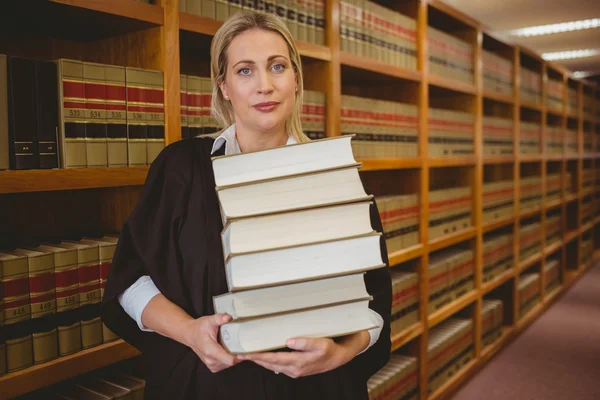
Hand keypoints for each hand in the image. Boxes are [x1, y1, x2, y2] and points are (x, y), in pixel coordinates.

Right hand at [183, 313, 237, 372]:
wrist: (190, 335)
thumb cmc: (200, 327)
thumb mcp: (209, 320)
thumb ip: (219, 318)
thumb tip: (229, 317)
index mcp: (211, 351)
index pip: (230, 360)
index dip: (240, 356)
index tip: (246, 348)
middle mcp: (211, 360)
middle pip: (232, 362)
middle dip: (238, 354)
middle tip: (243, 343)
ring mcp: (212, 365)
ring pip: (230, 364)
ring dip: (234, 356)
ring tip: (235, 345)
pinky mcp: (213, 367)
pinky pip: (226, 365)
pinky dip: (229, 359)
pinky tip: (229, 349)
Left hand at [237, 331, 369, 377]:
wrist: (337, 358)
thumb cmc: (329, 349)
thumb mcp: (320, 343)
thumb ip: (305, 342)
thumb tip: (289, 341)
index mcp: (298, 362)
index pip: (273, 359)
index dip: (259, 356)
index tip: (246, 353)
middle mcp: (294, 369)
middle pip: (269, 364)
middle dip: (255, 359)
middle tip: (240, 354)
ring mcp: (294, 371)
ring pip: (272, 366)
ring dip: (260, 361)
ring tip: (248, 355)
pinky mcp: (295, 370)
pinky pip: (278, 366)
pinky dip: (268, 362)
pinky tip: (263, 357)